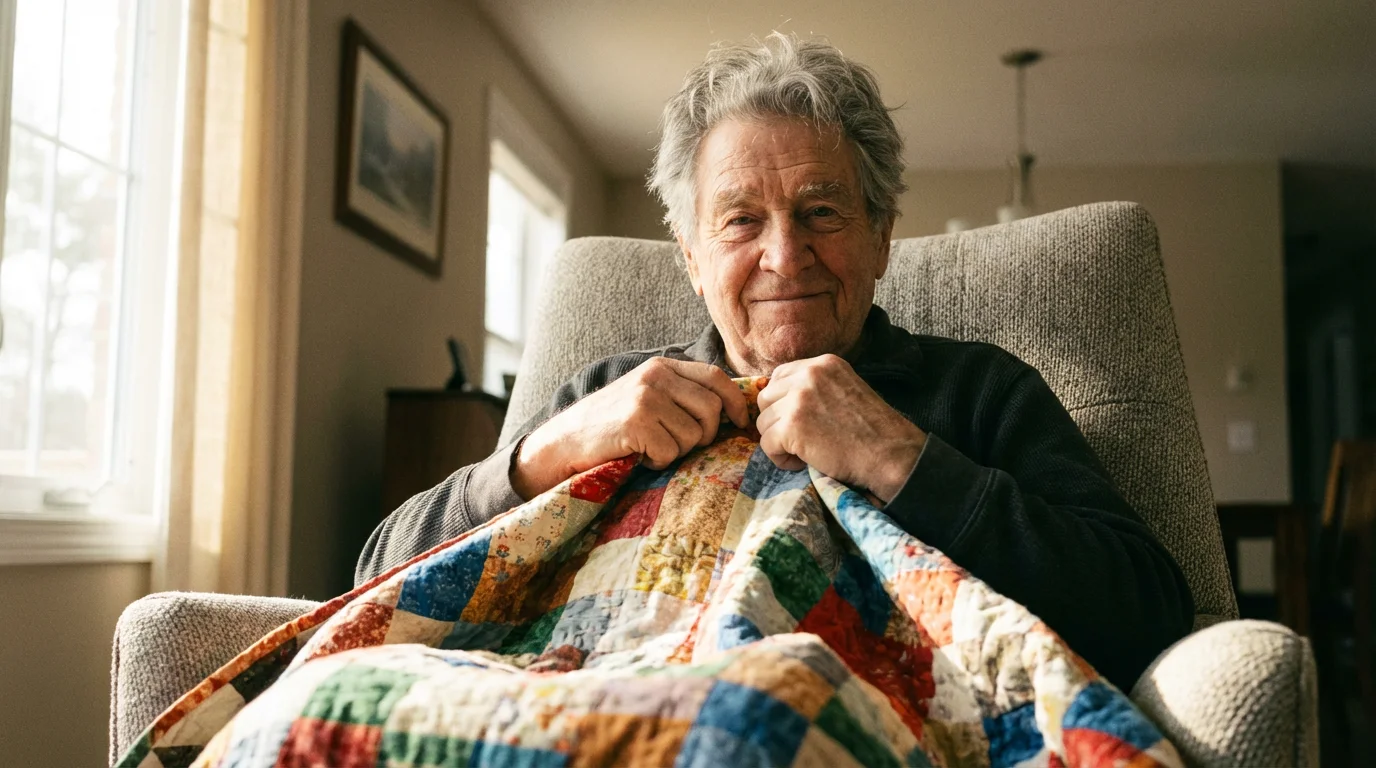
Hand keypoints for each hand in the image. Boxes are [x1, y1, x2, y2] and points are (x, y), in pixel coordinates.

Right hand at [512, 358, 750, 497]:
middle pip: (711, 409)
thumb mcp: (648, 396)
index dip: (734, 402)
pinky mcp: (637, 422)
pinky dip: (658, 461)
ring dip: (677, 450)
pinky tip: (639, 454)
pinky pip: (670, 451)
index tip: (739, 422)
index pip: (716, 377)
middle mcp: (656, 376)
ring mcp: (646, 397)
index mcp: (663, 366)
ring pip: (694, 434)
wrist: (565, 440)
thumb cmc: (611, 424)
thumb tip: (732, 410)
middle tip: (679, 445)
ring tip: (651, 446)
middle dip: (705, 435)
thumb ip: (682, 394)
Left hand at [755, 354, 925, 503]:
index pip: (779, 377)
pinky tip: (802, 462)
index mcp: (823, 364)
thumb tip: (780, 400)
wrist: (890, 455)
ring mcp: (799, 399)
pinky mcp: (792, 426)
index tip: (798, 421)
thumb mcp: (846, 390)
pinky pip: (767, 444)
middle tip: (801, 440)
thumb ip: (816, 387)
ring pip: (763, 422)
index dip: (782, 403)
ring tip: (804, 453)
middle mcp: (809, 374)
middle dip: (777, 422)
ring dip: (779, 442)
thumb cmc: (873, 431)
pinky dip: (780, 459)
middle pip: (766, 398)